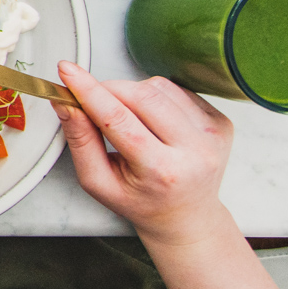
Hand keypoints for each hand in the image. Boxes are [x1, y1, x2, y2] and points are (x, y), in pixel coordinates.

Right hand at [57, 62, 233, 245]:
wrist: (187, 215)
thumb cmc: (142, 202)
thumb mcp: (98, 182)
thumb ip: (80, 141)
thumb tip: (66, 103)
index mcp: (162, 172)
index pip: (118, 119)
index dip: (89, 91)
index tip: (68, 72)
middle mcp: (194, 152)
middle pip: (141, 96)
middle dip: (108, 89)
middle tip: (93, 101)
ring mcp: (212, 136)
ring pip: (159, 87)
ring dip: (133, 93)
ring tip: (131, 120)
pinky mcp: (221, 123)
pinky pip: (178, 90)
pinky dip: (156, 96)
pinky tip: (153, 119)